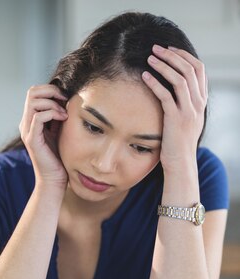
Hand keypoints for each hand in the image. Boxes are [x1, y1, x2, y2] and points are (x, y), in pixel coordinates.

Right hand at [18, 85, 68, 187]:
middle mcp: (26, 123)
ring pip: (33, 102)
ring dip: (52, 103)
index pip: (34, 92)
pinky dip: (52, 113)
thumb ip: (59, 115)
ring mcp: (27, 131)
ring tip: (64, 114)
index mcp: (31, 119)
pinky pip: (38, 117)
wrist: (54, 179)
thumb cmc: (59, 156)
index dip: (50, 89)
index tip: (65, 98)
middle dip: (51, 91)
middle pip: (31, 92)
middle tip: (65, 101)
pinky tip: (63, 119)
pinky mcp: (32, 139)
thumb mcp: (60, 130)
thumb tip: (68, 97)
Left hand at [141, 45, 207, 172]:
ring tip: (149, 57)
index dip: (184, 56)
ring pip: (180, 79)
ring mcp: (189, 111)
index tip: (169, 49)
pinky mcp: (176, 119)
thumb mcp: (184, 119)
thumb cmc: (176, 142)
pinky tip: (144, 76)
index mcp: (201, 101)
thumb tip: (169, 88)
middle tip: (156, 48)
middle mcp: (198, 103)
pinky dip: (155, 83)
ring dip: (164, 65)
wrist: (180, 163)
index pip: (198, 70)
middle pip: (190, 70)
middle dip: (172, 55)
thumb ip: (181, 103)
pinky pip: (166, 96)